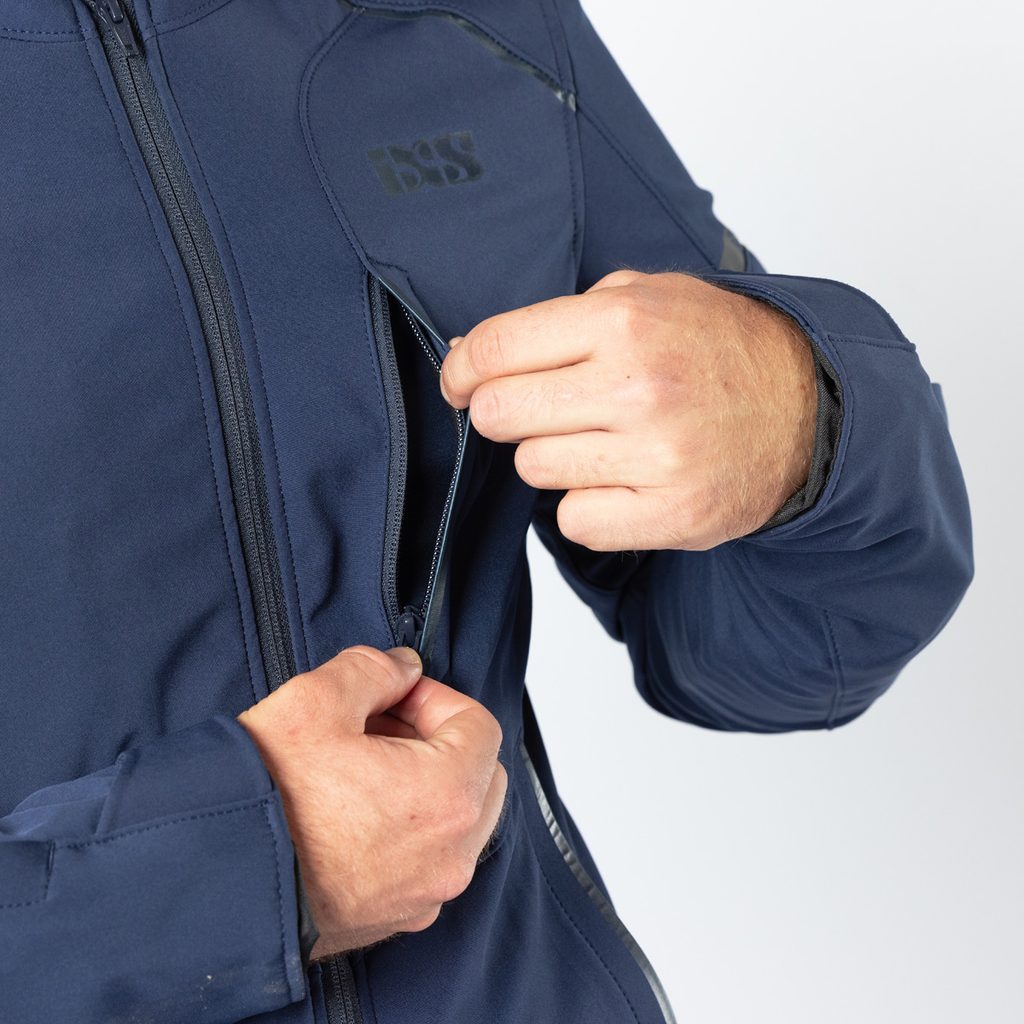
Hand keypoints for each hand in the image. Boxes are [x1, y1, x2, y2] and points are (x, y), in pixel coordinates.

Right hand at [238, 646, 505, 957]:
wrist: (212, 881)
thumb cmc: (264, 797)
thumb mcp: (315, 700)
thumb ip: (373, 670)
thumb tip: (403, 668)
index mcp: (446, 796)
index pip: (478, 726)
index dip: (435, 697)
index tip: (394, 693)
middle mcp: (450, 855)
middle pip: (478, 774)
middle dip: (437, 740)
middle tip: (379, 725)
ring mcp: (426, 895)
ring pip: (456, 821)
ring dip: (424, 784)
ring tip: (360, 768)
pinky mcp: (395, 919)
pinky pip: (425, 861)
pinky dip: (407, 830)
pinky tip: (352, 813)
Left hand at [440, 270, 816, 549]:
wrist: (806, 406)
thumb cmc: (714, 349)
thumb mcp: (648, 295)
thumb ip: (560, 318)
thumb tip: (470, 357)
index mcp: (624, 320)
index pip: (495, 348)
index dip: (461, 369)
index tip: (460, 381)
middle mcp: (639, 385)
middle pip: (498, 413)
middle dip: (502, 413)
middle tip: (535, 411)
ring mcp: (658, 455)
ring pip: (533, 468)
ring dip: (552, 457)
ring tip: (600, 441)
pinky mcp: (672, 513)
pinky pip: (574, 520)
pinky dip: (585, 505)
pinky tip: (619, 481)